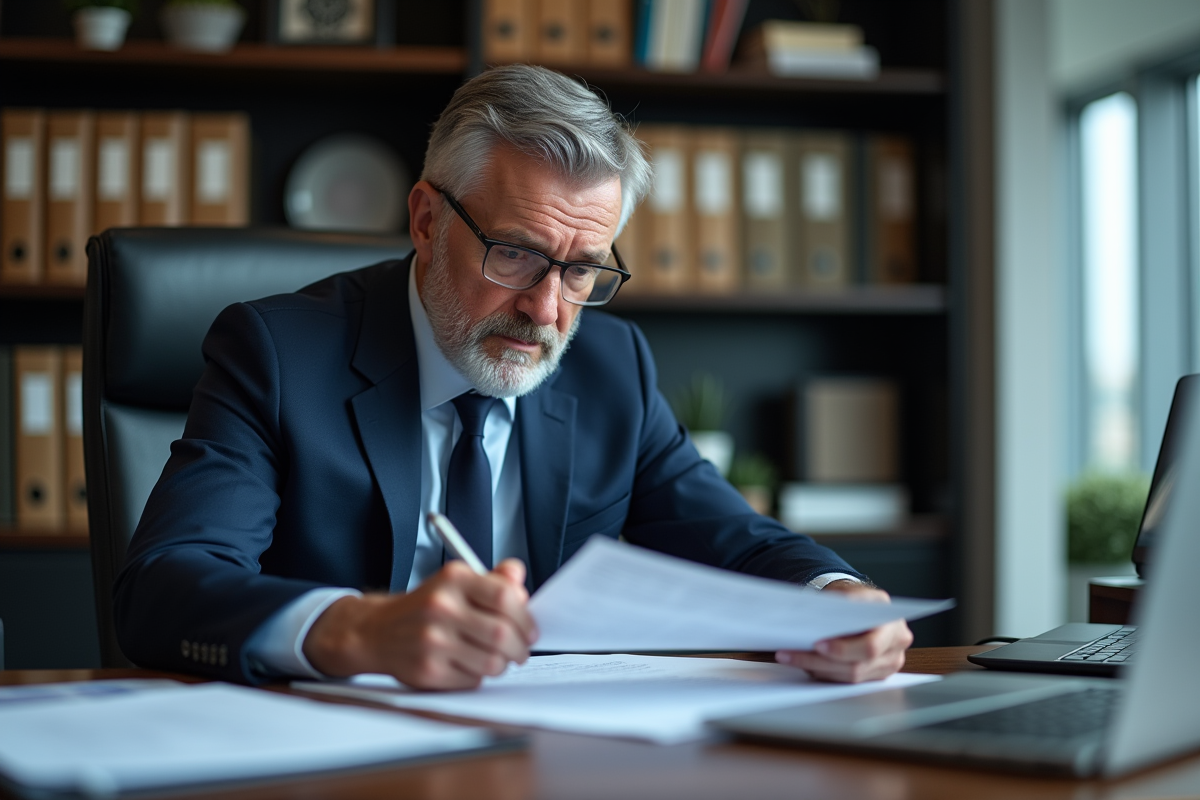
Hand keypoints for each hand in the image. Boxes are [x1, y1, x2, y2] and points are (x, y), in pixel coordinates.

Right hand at [302, 558, 538, 689]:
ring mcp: (432, 640)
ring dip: (501, 664)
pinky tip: (468, 665)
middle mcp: (441, 607)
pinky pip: (472, 680)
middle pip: (502, 634)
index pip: (506, 597)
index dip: (525, 618)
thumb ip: (492, 580)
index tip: (530, 629)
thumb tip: (518, 579)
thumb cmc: (425, 607)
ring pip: (491, 662)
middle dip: (520, 648)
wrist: (376, 631)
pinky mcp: (427, 670)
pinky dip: (478, 676)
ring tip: (494, 658)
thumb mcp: (456, 582)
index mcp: (453, 579)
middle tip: (521, 651)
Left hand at [775, 580, 912, 682]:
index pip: (870, 644)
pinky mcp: (879, 672)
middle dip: (821, 661)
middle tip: (793, 654)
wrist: (859, 605)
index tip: (817, 645)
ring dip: (817, 668)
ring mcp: (891, 659)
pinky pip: (850, 680)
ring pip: (852, 675)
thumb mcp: (845, 591)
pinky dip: (825, 673)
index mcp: (891, 617)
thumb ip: (837, 606)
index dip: (842, 649)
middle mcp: (897, 640)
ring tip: (790, 657)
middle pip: (859, 664)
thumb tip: (815, 618)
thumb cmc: (850, 597)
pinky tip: (805, 664)